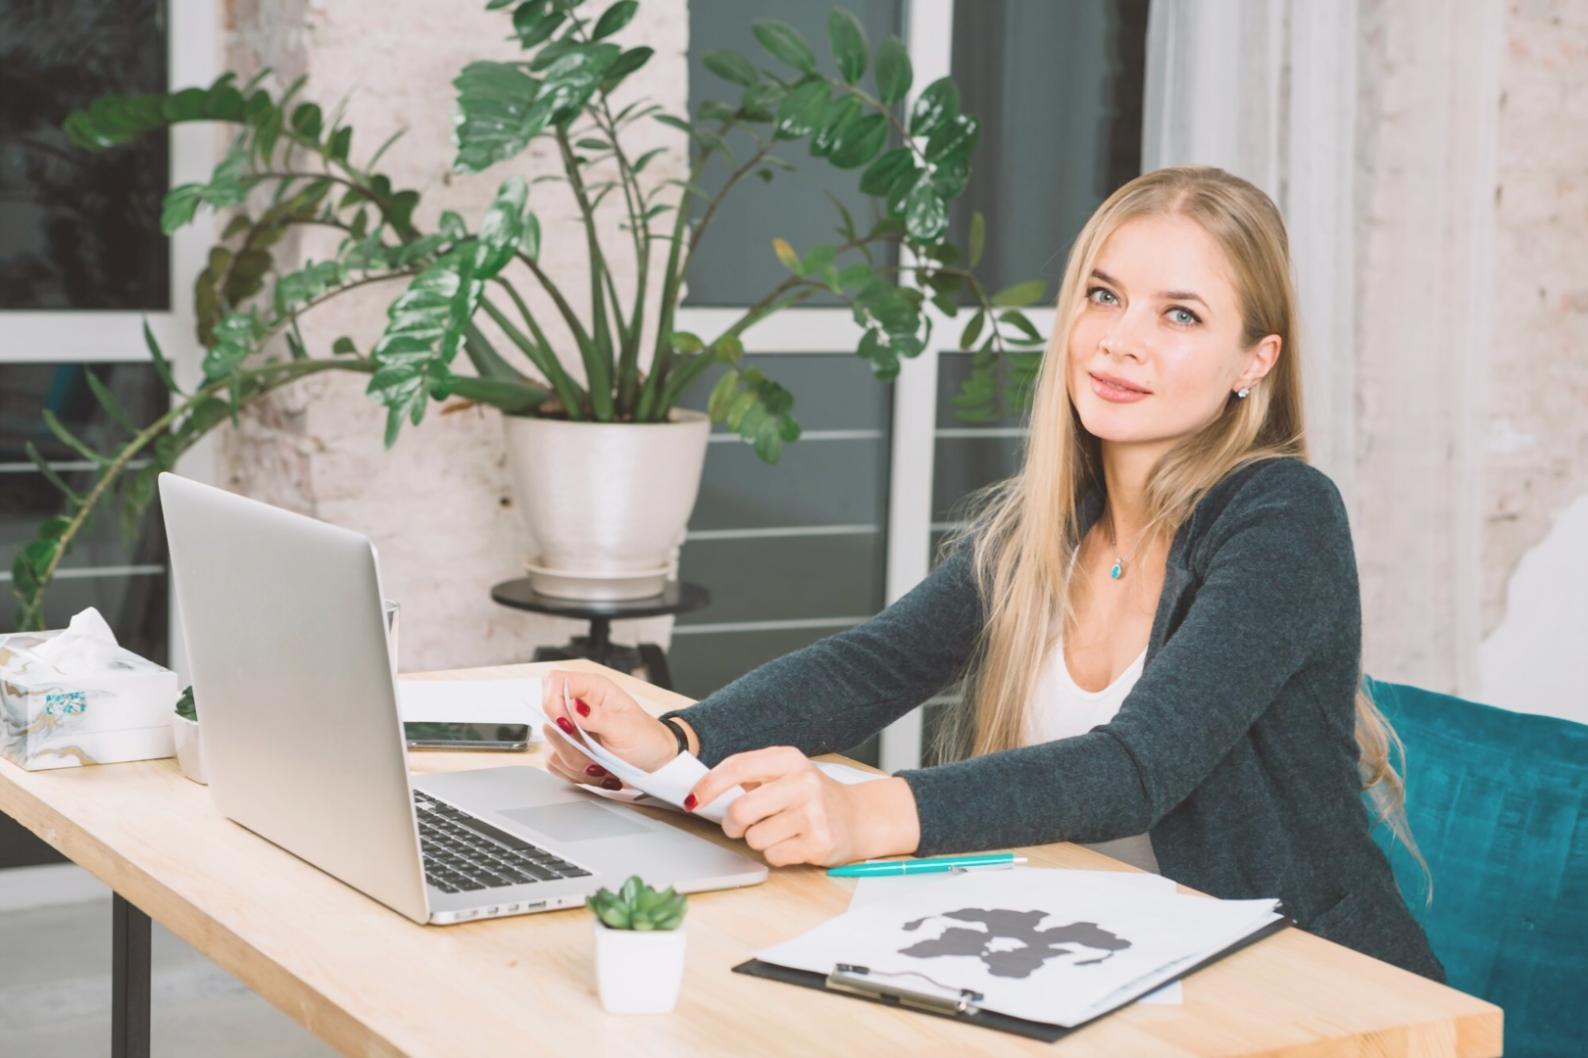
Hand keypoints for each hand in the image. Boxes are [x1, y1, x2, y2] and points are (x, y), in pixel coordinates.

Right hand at [540, 670, 678, 791]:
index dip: (553, 703)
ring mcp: (572, 729)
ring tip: (601, 766)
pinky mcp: (569, 749)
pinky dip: (575, 774)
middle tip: (596, 754)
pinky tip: (596, 772)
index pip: (554, 682)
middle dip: (571, 745)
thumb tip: (573, 706)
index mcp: (593, 689)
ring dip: (576, 764)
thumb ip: (598, 718)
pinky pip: (556, 764)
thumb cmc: (647, 739)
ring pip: (551, 748)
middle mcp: (578, 706)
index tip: (568, 727)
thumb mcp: (626, 728)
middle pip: (548, 720)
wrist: (654, 761)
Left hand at [684, 747, 921, 867]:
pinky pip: (773, 855)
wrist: (860, 818)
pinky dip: (776, 854)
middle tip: (739, 825)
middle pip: (740, 809)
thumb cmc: (812, 796)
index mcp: (789, 759)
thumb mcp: (786, 774)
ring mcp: (812, 813)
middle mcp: (803, 782)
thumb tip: (703, 790)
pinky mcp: (818, 842)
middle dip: (732, 824)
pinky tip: (793, 843)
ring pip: (755, 838)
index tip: (692, 799)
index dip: (709, 785)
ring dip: (759, 840)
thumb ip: (751, 777)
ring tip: (780, 831)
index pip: (738, 767)